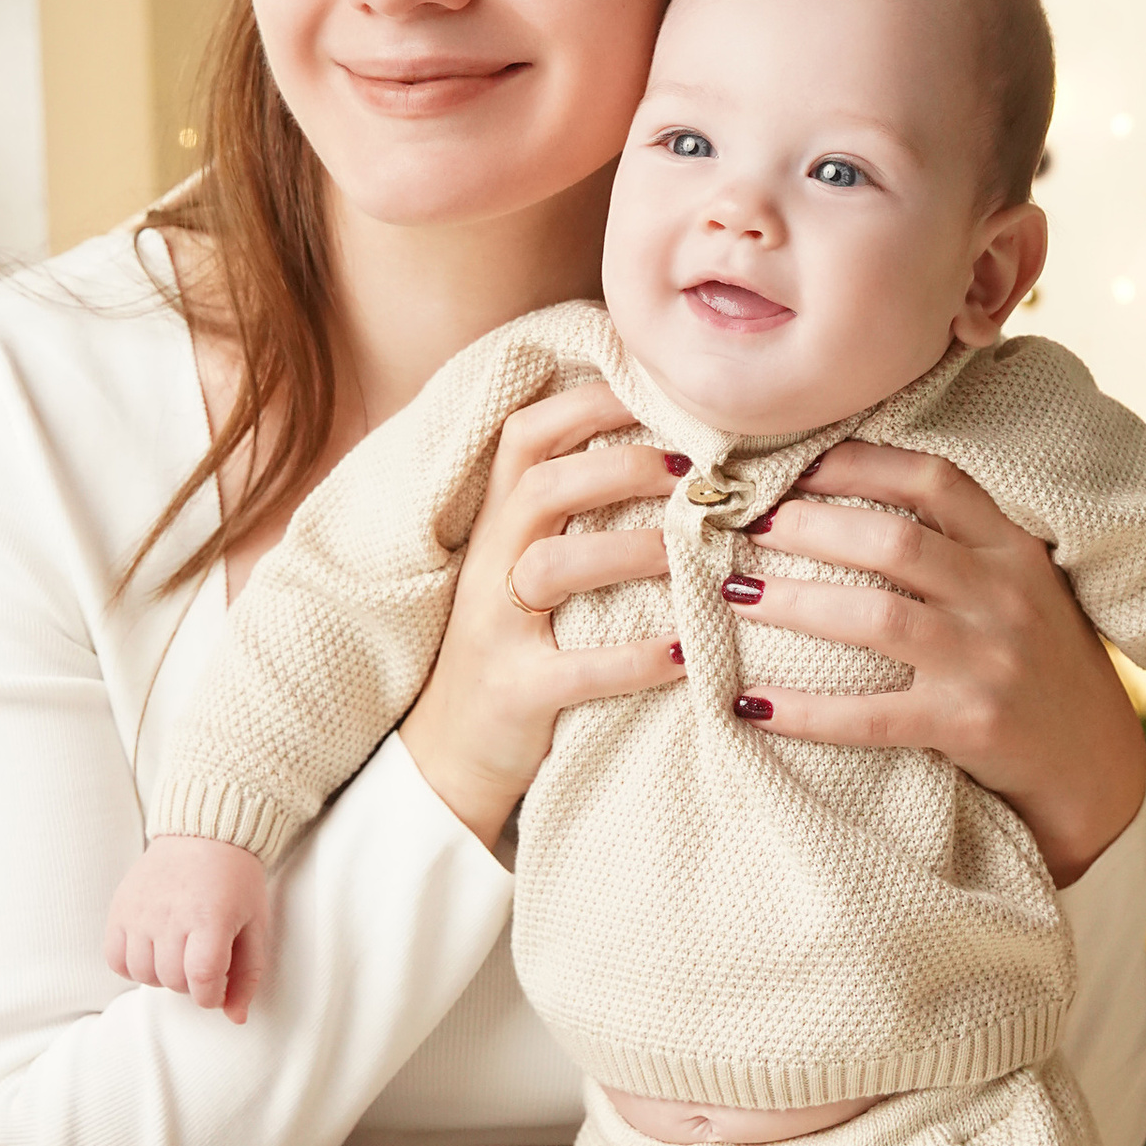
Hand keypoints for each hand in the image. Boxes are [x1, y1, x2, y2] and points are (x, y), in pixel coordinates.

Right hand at [108, 834, 275, 1022]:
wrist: (204, 833)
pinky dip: (132, 965)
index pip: (202, 978)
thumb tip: (236, 1019)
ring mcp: (141, 911)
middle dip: (191, 984)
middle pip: (173, 980)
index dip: (211, 996)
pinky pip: (115, 959)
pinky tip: (152, 952)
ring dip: (162, 976)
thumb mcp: (255, 925)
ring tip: (177, 955)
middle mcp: (171, 914)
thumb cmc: (236, 883)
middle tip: (201, 963)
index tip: (216, 988)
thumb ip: (248, 975)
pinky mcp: (119, 908)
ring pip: (143, 974)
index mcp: (211, 917)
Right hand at [398, 377, 683, 849]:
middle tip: (695, 473)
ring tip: (692, 552)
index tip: (662, 393)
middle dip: (622, 468)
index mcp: (500, 523)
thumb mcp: (532, 566)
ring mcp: (495, 629)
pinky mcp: (515, 692)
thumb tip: (680, 453)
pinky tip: (686, 650)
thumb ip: (579, 511)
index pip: (529, 435)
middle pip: (542, 486)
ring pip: (552, 566)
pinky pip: (575, 669)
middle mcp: (490, 564)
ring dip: (630, 551)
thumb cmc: (516, 642)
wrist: (450, 751)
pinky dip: (635, 660)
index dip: (591, 405)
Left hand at [721, 441, 1145, 885]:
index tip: (796, 462)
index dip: (859, 462)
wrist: (1093, 765)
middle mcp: (1004, 597)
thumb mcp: (1022, 591)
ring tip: (735, 594)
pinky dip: (806, 712)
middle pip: (892, 540)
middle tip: (746, 524)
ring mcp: (988, 662)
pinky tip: (750, 705)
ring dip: (795, 602)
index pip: (933, 481)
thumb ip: (963, 549)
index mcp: (1013, 552)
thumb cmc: (1040, 667)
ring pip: (875, 616)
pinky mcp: (969, 726)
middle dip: (809, 525)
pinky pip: (871, 715)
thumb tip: (856, 507)